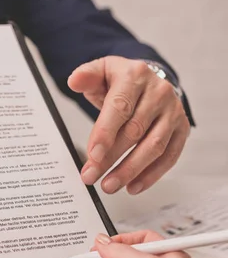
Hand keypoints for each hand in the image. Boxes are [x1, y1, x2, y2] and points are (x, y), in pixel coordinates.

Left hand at [68, 56, 190, 194]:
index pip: (119, 108)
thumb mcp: (100, 71)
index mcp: (135, 76)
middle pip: (134, 131)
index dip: (105, 134)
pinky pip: (170, 156)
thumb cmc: (120, 80)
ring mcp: (173, 112)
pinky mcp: (182, 128)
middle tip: (91, 176)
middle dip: (110, 158)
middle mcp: (158, 93)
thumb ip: (86, 76)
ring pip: (154, 146)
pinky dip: (151, 175)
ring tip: (109, 185)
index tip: (92, 156)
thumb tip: (75, 80)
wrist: (147, 79)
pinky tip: (133, 186)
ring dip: (130, 170)